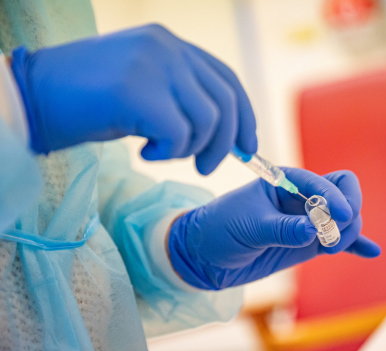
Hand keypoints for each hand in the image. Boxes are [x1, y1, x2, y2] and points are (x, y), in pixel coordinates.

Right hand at [11, 24, 256, 173]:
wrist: (34, 97)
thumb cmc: (88, 101)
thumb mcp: (144, 90)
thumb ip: (182, 98)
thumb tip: (226, 135)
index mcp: (171, 43)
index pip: (226, 79)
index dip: (244, 115)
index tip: (248, 147)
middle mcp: (167, 47)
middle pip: (226, 100)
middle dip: (225, 143)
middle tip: (206, 167)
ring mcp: (154, 64)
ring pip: (208, 120)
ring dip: (189, 149)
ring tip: (159, 152)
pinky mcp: (139, 89)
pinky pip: (180, 133)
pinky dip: (168, 153)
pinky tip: (144, 152)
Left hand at [168, 168, 380, 289]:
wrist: (205, 256)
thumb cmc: (220, 229)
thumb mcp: (248, 226)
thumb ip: (282, 228)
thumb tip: (314, 231)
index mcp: (287, 181)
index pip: (327, 182)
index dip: (337, 198)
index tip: (340, 218)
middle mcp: (301, 198)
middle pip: (343, 195)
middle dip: (348, 212)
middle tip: (333, 235)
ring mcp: (307, 221)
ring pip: (344, 219)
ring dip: (348, 232)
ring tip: (331, 248)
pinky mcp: (308, 243)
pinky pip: (337, 241)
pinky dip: (354, 244)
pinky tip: (371, 251)